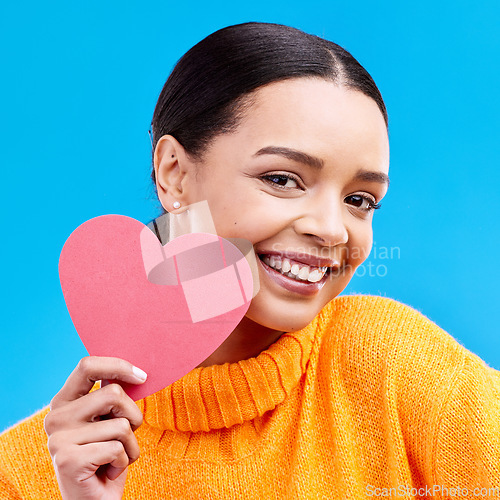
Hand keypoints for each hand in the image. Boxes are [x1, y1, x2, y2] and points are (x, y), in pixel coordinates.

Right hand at [44, 356, 146, 499]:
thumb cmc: (107, 457)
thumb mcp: (109, 420)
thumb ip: (112, 396)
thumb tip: (135, 371)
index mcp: (63, 401)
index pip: (88, 365)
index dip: (118, 366)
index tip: (142, 377)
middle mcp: (55, 417)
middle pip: (113, 394)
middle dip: (132, 416)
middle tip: (124, 436)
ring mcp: (58, 439)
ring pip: (121, 424)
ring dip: (130, 444)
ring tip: (115, 458)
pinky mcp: (68, 460)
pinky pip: (117, 447)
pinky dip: (124, 461)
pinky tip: (109, 471)